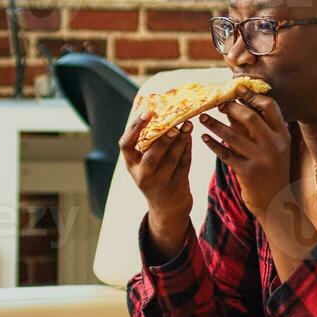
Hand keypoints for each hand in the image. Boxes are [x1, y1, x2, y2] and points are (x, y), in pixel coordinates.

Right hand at [119, 105, 193, 221]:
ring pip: (172, 159)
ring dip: (181, 140)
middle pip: (152, 155)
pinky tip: (190, 136)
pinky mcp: (177, 184)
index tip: (147, 113)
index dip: (135, 128)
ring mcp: (161, 182)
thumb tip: (155, 109)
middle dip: (164, 138)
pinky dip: (188, 149)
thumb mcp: (142, 162)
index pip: (126, 145)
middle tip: (174, 123)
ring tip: (187, 124)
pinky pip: (184, 164)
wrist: (167, 207)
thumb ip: (146, 142)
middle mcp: (143, 175)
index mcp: (131, 165)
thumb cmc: (153, 175)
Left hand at [194, 88, 292, 219]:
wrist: (276, 201)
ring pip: (233, 136)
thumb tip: (235, 105)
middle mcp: (274, 145)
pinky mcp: (248, 173)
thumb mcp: (272, 147)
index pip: (270, 107)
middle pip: (251, 118)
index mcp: (282, 134)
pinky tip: (204, 138)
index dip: (252, 95)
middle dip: (232, 108)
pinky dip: (213, 145)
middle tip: (217, 103)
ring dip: (215, 125)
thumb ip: (258, 128)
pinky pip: (226, 154)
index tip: (237, 89)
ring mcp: (262, 159)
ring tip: (202, 117)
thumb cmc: (270, 169)